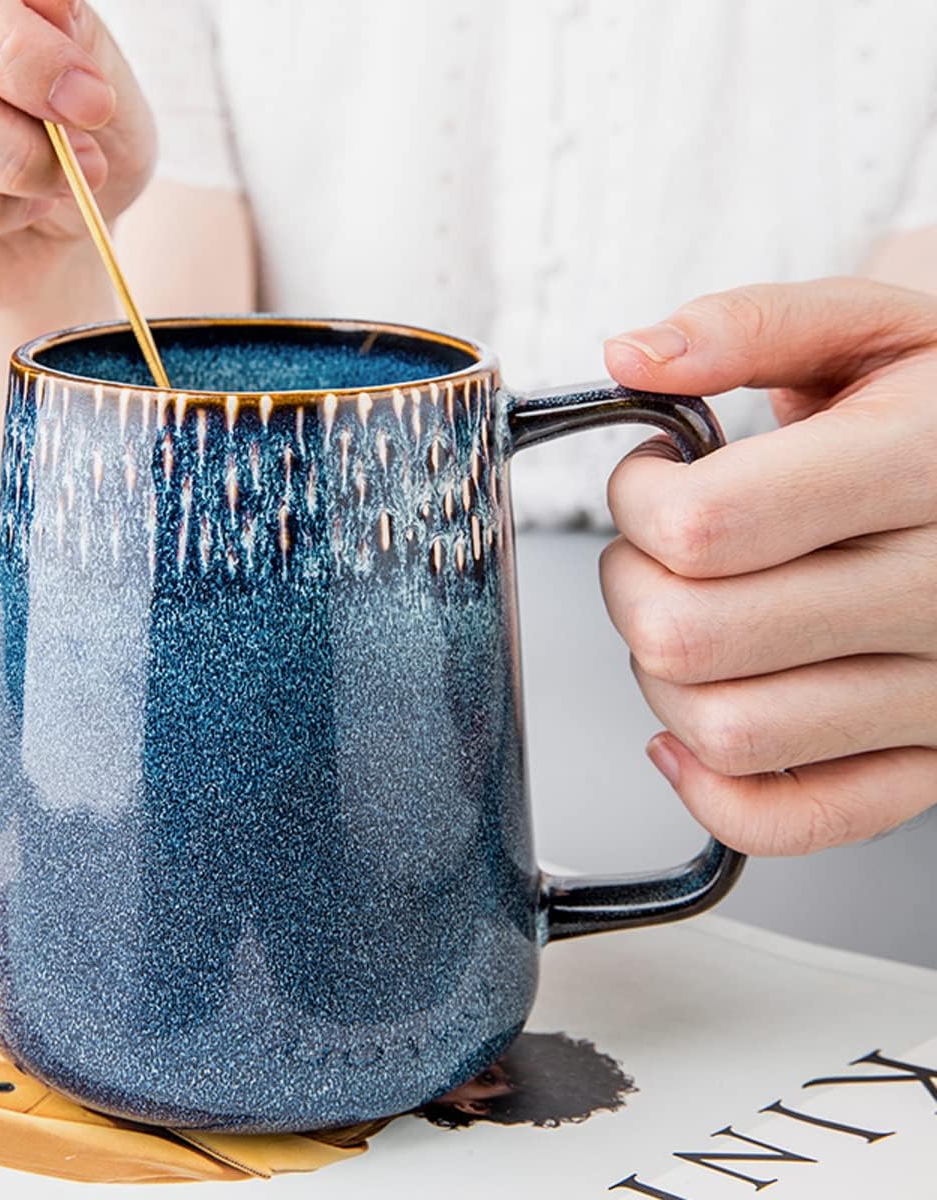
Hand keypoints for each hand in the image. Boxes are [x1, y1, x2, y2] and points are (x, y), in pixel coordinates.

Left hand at [600, 278, 936, 854]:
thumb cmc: (933, 401)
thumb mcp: (864, 326)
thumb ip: (747, 327)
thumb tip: (632, 354)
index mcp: (926, 465)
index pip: (709, 525)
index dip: (639, 499)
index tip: (655, 475)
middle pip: (691, 636)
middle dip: (632, 582)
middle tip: (660, 544)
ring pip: (724, 730)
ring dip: (659, 672)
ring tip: (691, 607)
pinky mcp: (931, 761)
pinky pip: (790, 820)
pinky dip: (711, 787)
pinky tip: (693, 717)